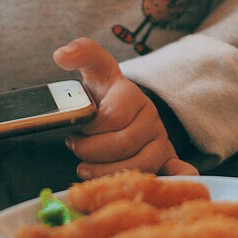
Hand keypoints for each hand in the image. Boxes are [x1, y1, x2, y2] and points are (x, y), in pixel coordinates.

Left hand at [53, 39, 196, 176]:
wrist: (124, 108)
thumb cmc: (107, 94)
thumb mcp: (95, 70)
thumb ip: (81, 54)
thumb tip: (61, 54)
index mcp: (131, 95)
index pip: (112, 116)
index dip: (89, 128)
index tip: (77, 129)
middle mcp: (151, 117)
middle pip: (124, 144)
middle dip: (92, 151)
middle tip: (77, 149)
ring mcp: (160, 139)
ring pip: (140, 165)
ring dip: (108, 172)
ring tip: (87, 168)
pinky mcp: (167, 159)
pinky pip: (177, 171)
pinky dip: (175, 178)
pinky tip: (165, 183)